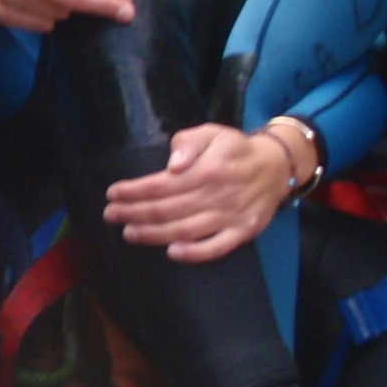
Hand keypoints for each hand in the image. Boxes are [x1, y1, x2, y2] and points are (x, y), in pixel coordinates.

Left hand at [102, 122, 290, 261]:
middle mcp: (218, 194)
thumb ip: (189, 143)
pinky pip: (217, 247)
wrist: (276, 166)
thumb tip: (173, 165)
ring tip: (130, 233)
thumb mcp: (212, 133)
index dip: (134, 191)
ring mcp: (231, 216)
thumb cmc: (234, 149)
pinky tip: (172, 253)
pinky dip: (194, 253)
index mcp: (209, 169)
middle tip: (111, 215)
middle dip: (134, 213)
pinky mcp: (242, 232)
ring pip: (186, 230)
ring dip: (154, 235)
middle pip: (168, 209)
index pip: (162, 184)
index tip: (113, 194)